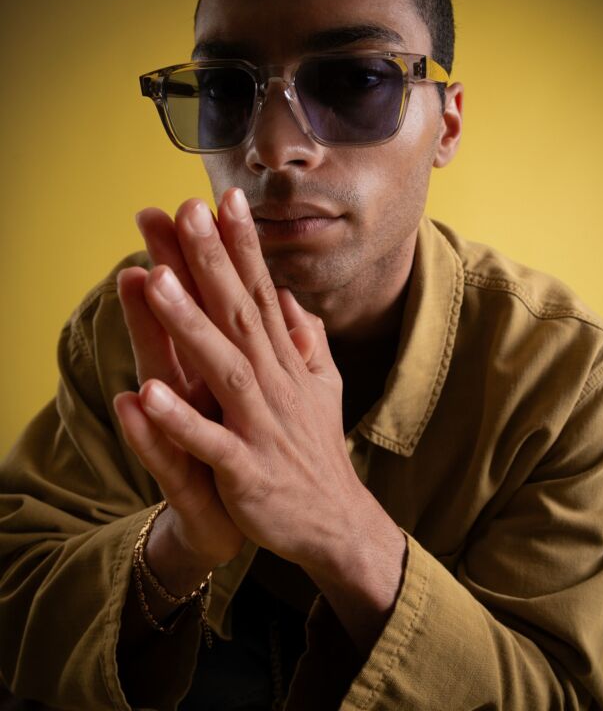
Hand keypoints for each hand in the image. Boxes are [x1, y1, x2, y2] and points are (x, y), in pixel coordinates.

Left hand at [114, 193, 330, 574]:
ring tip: (156, 281)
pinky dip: (182, 421)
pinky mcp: (247, 472)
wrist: (335, 523)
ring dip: (190, 325)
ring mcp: (261, 426)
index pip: (262, 293)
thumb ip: (305, 340)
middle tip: (184, 212)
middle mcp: (275, 384)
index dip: (244, 246)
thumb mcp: (322, 386)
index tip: (225, 199)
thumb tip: (289, 298)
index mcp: (284, 363)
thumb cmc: (316, 450)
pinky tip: (149, 394)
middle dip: (212, 261)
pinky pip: (211, 443)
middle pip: (239, 315)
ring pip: (224, 368)